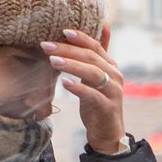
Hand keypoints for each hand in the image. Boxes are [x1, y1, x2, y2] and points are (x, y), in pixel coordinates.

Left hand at [42, 26, 124, 153]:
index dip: (80, 38)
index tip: (62, 31)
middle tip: (46, 45)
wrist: (107, 134)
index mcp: (111, 66)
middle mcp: (115, 76)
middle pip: (91, 57)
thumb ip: (96, 57)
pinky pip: (93, 95)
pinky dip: (79, 88)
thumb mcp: (95, 79)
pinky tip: (65, 83)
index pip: (95, 46)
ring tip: (52, 61)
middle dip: (67, 50)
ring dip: (71, 65)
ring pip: (92, 73)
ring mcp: (113, 91)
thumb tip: (103, 27)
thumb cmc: (98, 104)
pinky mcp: (108, 107)